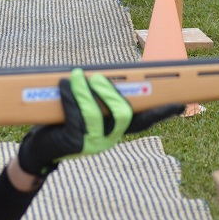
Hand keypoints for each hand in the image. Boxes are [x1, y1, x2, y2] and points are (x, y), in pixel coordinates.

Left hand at [16, 69, 183, 174]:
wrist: (37, 147)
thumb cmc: (60, 122)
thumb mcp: (81, 110)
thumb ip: (94, 97)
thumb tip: (98, 72)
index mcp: (115, 130)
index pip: (143, 121)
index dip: (162, 113)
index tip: (180, 104)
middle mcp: (108, 139)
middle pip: (124, 116)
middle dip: (112, 92)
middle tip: (99, 77)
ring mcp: (92, 143)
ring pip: (97, 114)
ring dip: (86, 90)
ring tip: (76, 75)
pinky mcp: (74, 143)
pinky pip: (76, 116)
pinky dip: (70, 96)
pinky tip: (63, 84)